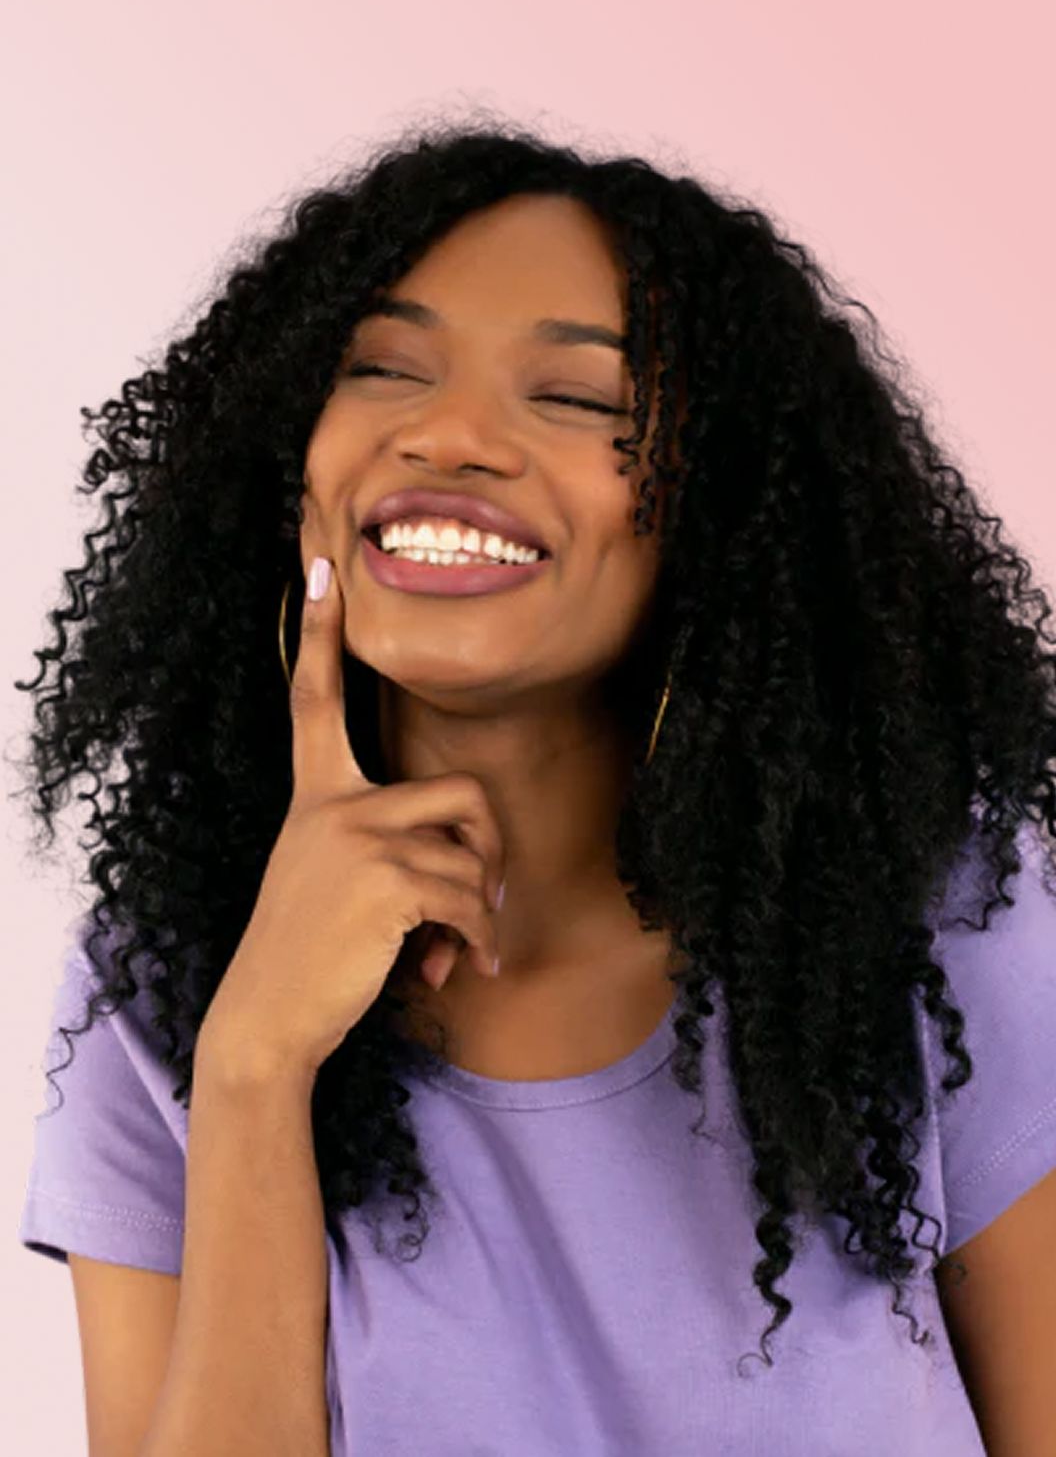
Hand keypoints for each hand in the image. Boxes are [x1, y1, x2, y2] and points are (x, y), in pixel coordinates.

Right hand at [201, 555, 503, 1077]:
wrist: (267, 1017)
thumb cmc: (309, 954)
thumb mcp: (334, 881)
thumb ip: (392, 854)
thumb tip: (479, 880)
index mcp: (316, 795)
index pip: (313, 698)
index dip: (317, 634)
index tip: (321, 570)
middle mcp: (334, 803)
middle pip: (465, 790)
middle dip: (493, 849)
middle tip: (488, 895)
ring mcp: (359, 837)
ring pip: (472, 855)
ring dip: (481, 912)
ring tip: (455, 950)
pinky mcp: (386, 879)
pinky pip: (469, 898)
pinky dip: (478, 939)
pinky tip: (457, 971)